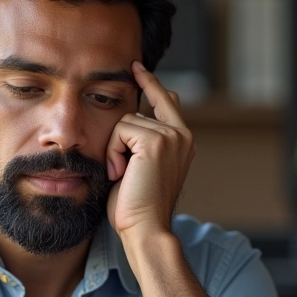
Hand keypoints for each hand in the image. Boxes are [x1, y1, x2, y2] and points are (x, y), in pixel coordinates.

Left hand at [106, 61, 194, 239]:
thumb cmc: (136, 207)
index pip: (167, 101)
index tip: (135, 67)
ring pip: (125, 122)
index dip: (150, 83)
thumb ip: (139, 143)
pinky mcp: (157, 140)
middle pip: (136, 112)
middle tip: (122, 173)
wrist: (145, 229)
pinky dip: (113, 152)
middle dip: (119, 141)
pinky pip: (120, 130)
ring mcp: (172, 136)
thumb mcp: (138, 168)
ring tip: (123, 176)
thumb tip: (130, 118)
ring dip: (114, 150)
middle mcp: (182, 135)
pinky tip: (121, 172)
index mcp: (183, 142)